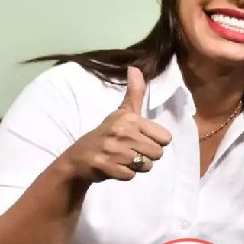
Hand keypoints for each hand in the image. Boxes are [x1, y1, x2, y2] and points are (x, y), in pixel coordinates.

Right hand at [58, 66, 172, 182]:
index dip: (155, 141)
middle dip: (146, 155)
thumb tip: (135, 67)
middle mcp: (123, 132)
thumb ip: (134, 93)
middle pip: (158, 153)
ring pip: (146, 166)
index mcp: (130, 119)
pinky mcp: (108, 167)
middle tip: (130, 151)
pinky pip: (132, 176)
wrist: (78, 157)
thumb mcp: (121, 112)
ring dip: (137, 166)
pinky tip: (115, 166)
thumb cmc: (106, 134)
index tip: (139, 139)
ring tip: (123, 159)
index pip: (165, 138)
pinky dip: (124, 174)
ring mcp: (114, 151)